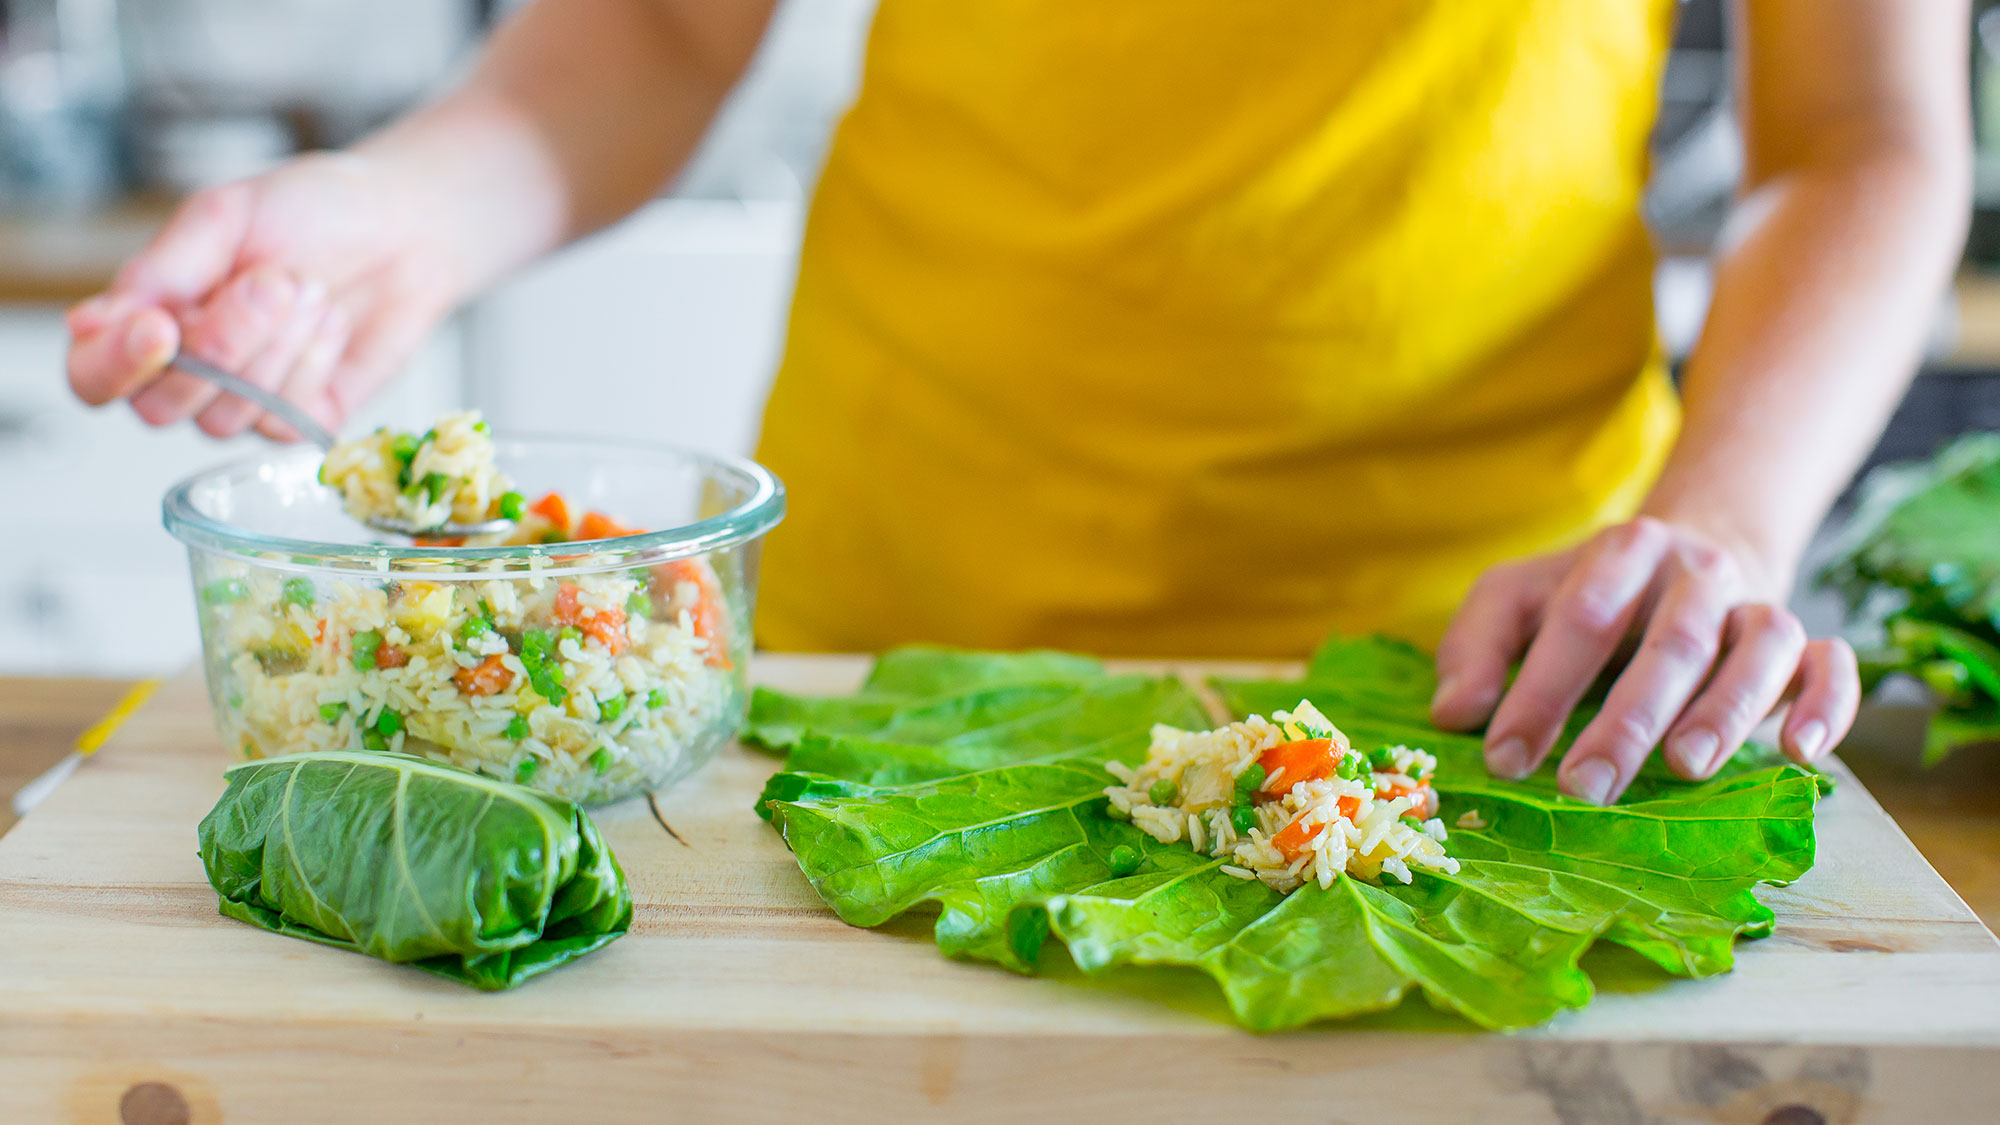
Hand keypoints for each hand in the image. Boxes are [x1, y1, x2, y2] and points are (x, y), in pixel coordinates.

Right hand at [66, 151, 456, 439]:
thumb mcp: (226, 216)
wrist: (402, 225)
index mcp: (149, 316)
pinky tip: (330, 323)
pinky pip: (285, 420)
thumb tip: (91, 321)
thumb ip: (162, 270)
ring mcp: (244, 400)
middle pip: (159, 407)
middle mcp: (188, 371)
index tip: (160, 328)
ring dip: (275, 349)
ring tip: (308, 289)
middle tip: (272, 282)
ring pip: (225, 418)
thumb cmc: (310, 210)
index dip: (115, 363)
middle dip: (221, 345)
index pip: (93, 374)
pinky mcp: (302, 419)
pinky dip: (312, 365)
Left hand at [1429, 517, 1858, 803]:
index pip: (1582, 616)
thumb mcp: (1517, 600)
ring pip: (1762, 647)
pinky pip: (1833, 666)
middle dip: (1626, 720)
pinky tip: (1800, 752)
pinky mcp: (1805, 643)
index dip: (1541, 689)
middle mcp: (1698, 572)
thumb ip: (1475, 647)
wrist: (1687, 559)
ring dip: (1726, 710)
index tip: (1506, 757)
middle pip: (1672, 641)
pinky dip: (1827, 705)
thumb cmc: (1586, 598)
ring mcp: (1756, 605)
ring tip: (1685, 767)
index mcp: (1622, 551)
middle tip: (1584, 787)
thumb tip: (1454, 713)